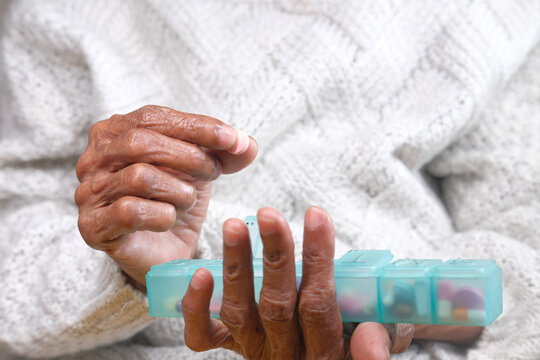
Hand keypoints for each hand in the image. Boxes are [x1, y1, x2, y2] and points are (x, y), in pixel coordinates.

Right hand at [75, 105, 256, 286]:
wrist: (163, 248)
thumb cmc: (176, 198)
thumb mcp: (203, 167)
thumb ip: (226, 151)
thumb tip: (248, 144)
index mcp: (115, 132)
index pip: (153, 117)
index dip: (197, 126)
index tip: (234, 139)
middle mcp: (94, 158)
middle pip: (141, 142)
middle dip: (189, 157)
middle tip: (213, 172)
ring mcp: (89, 193)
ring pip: (139, 177)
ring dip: (179, 190)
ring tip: (188, 199)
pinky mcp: (92, 227)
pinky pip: (130, 212)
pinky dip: (162, 215)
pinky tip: (169, 219)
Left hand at [181, 207, 414, 358]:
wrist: (335, 357)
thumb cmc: (362, 334)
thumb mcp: (387, 336)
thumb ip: (383, 336)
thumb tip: (371, 340)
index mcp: (326, 352)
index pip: (319, 304)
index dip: (318, 259)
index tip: (316, 215)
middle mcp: (287, 354)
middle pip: (277, 305)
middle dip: (274, 256)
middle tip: (269, 215)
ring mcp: (256, 350)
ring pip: (240, 312)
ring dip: (236, 267)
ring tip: (234, 227)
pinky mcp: (233, 346)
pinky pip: (205, 336)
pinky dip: (198, 309)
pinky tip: (200, 274)